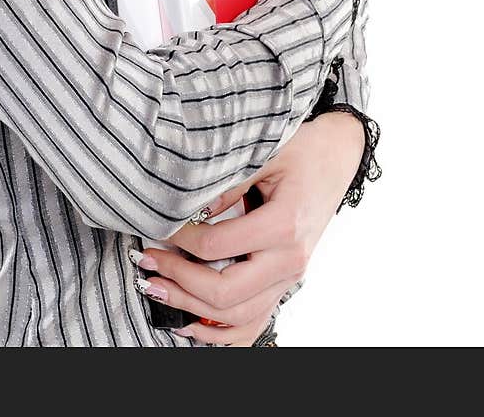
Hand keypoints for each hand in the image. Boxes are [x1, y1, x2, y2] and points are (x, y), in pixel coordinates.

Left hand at [132, 111, 365, 344]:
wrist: (335, 158)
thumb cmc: (301, 151)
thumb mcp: (264, 153)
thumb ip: (225, 183)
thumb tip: (187, 209)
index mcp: (284, 226)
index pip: (219, 247)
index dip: (182, 241)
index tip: (160, 228)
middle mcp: (290, 259)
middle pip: (227, 292)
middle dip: (180, 282)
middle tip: (148, 264)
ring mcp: (289, 277)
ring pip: (238, 315)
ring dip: (193, 310)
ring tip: (158, 292)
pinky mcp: (285, 283)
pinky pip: (255, 321)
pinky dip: (222, 333)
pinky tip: (192, 325)